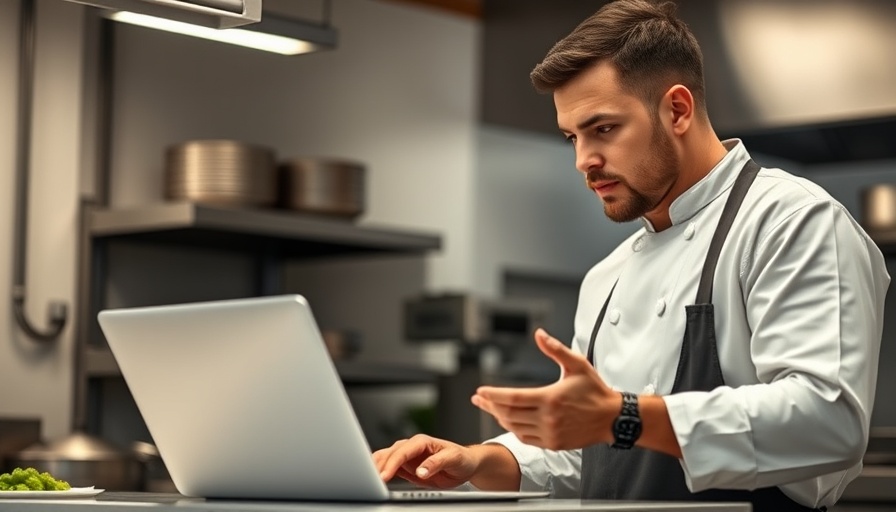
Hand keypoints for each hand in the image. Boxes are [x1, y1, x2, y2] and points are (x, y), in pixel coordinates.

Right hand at [372, 434, 478, 488]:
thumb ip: (436, 463)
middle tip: (370, 481)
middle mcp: (411, 446)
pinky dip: (379, 472)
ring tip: (367, 480)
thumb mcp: (453, 459)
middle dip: (378, 466)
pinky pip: (389, 467)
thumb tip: (420, 471)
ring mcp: (407, 456)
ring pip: (385, 458)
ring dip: (375, 468)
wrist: (465, 464)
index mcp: (421, 441)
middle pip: (389, 454)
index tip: (384, 475)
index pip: (402, 452)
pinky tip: (374, 479)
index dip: (392, 463)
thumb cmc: (461, 458)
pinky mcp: (405, 466)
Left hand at [472, 328, 619, 450]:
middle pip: (509, 413)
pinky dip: (513, 429)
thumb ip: (555, 349)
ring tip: (490, 407)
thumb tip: (539, 334)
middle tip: (478, 399)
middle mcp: (548, 419)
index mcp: (550, 399)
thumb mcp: (577, 364)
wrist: (612, 417)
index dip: (493, 395)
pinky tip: (508, 420)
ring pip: (515, 427)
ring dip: (500, 417)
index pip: (513, 398)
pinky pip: (526, 438)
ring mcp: (550, 434)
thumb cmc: (595, 390)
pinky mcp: (553, 444)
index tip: (480, 391)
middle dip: (490, 405)